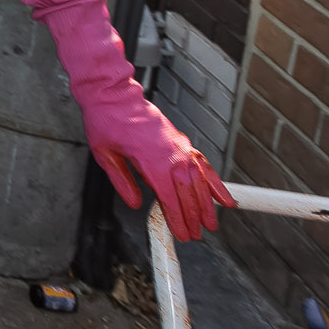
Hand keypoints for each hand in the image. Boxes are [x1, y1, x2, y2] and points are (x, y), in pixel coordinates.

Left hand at [23, 0, 235, 241]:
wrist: (114, 93)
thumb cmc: (106, 122)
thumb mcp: (104, 154)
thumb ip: (121, 181)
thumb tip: (136, 204)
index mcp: (150, 159)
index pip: (169, 196)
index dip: (178, 218)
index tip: (182, 234)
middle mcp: (171, 153)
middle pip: (188, 191)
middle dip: (194, 216)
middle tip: (198, 235)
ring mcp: (180, 146)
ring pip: (200, 179)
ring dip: (208, 203)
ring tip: (213, 223)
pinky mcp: (182, 141)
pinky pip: (203, 164)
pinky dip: (215, 181)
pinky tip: (224, 197)